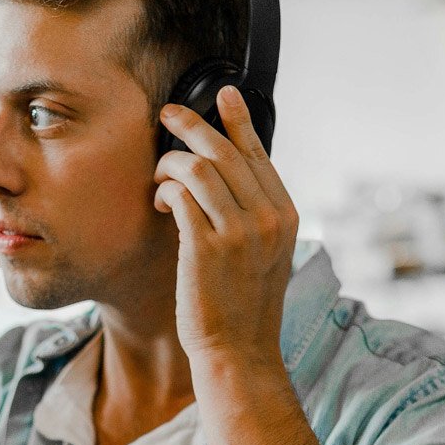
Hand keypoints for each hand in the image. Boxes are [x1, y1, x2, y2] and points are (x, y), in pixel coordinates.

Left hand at [153, 85, 299, 367]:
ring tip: (159, 176)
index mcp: (285, 215)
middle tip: (168, 113)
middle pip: (226, 150)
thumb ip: (254, 216)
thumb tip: (227, 177)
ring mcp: (239, 232)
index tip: (223, 93)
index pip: (258, 154)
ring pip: (200, 167)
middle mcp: (267, 218)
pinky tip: (159, 202)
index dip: (238, 120)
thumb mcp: (264, 254)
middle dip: (192, 125)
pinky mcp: (206, 247)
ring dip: (171, 162)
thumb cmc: (242, 304)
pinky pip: (180, 195)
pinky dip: (165, 190)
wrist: (238, 351)